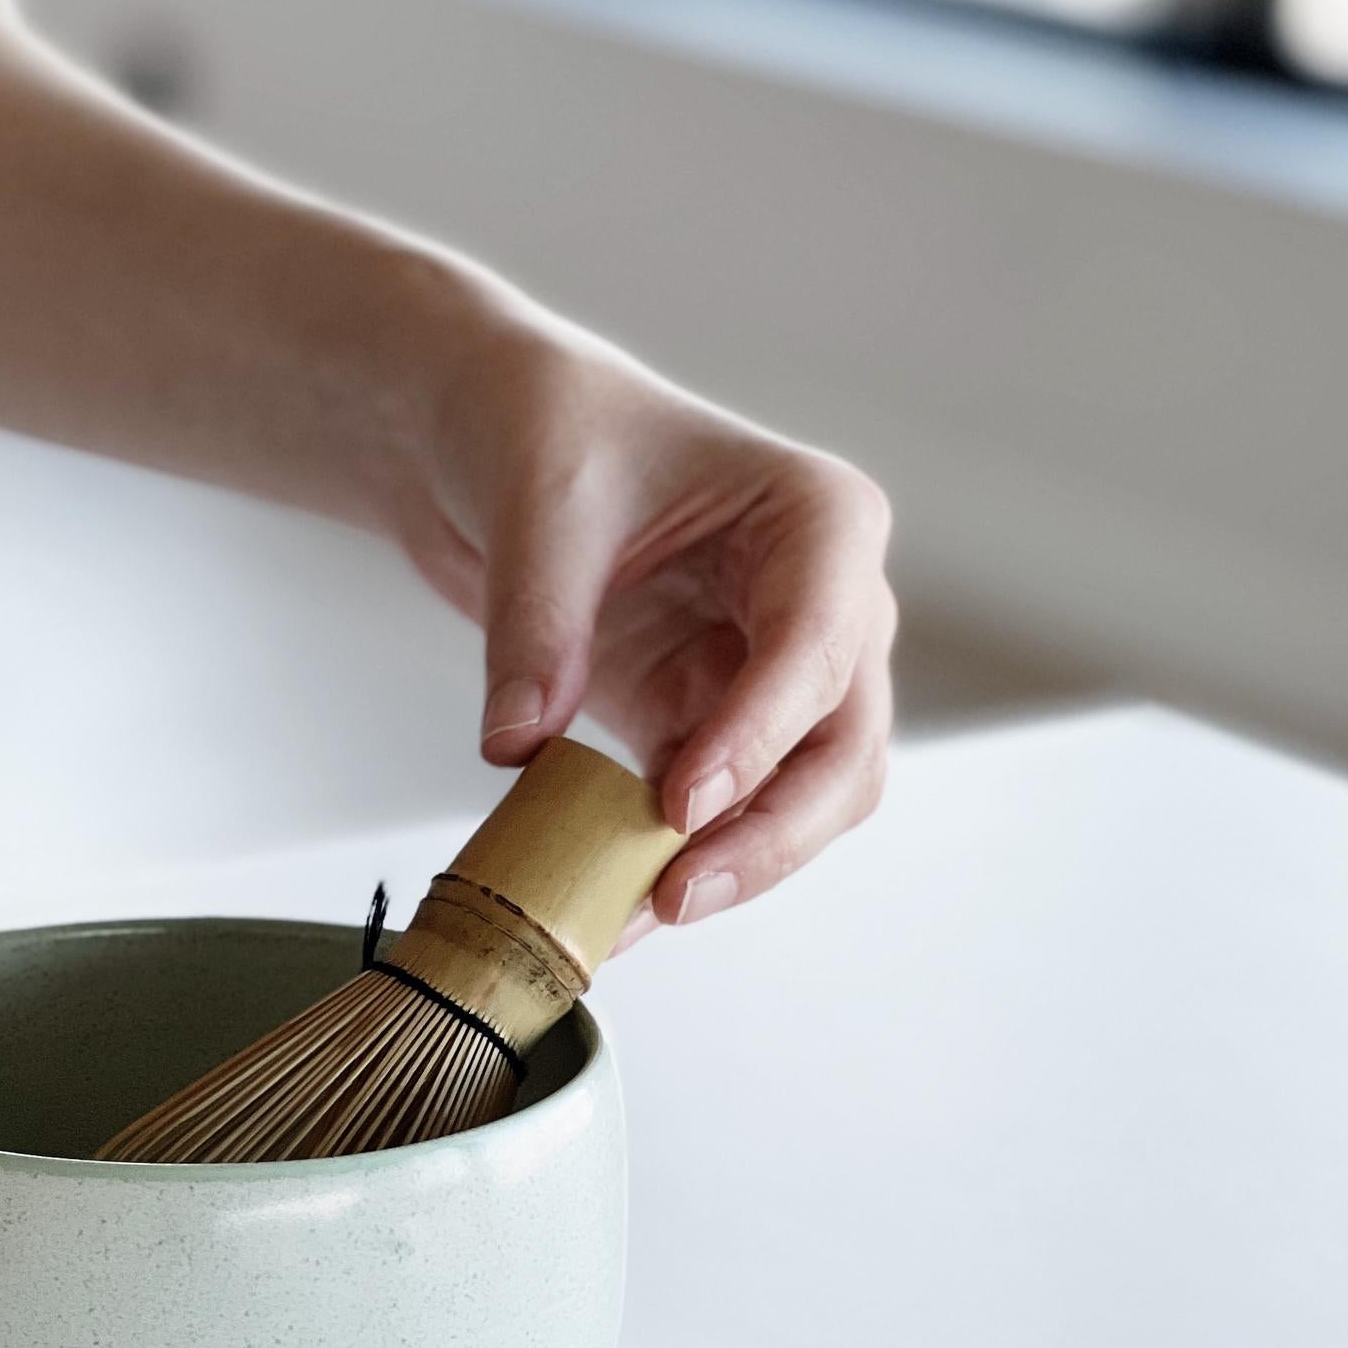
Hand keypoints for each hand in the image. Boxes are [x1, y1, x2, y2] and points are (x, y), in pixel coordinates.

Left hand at [390, 281, 895, 937]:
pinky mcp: (719, 727)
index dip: (758, 734)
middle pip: (844, 749)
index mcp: (820, 521)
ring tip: (634, 915)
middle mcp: (829, 606)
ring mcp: (781, 676)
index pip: (817, 645)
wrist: (503, 437)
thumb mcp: (539, 510)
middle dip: (771, 831)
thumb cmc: (553, 431)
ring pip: (805, 800)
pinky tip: (612, 907)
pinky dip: (675, 864)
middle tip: (677, 890)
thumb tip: (519, 745)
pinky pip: (723, 818)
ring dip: (733, 865)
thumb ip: (538, 627)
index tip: (682, 801)